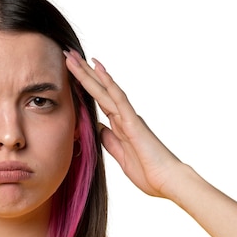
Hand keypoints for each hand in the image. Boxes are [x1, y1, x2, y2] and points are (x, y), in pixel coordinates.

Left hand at [64, 49, 183, 198]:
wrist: (168, 182)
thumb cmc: (149, 172)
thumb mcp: (121, 156)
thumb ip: (110, 141)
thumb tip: (99, 128)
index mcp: (120, 126)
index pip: (98, 100)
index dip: (84, 86)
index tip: (70, 72)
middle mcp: (124, 117)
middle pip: (99, 90)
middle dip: (83, 73)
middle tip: (68, 55)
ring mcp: (129, 117)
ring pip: (106, 89)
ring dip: (90, 73)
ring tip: (75, 56)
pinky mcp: (134, 122)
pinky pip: (119, 98)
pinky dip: (108, 83)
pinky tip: (98, 69)